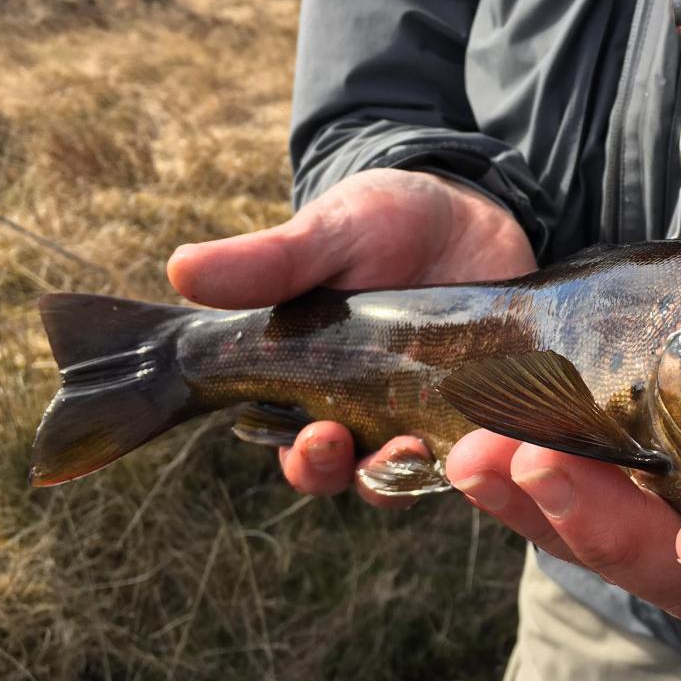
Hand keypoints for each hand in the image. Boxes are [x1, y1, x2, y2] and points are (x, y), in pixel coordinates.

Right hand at [167, 168, 536, 495]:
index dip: (304, 458)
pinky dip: (492, 449)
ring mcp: (434, 411)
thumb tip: (179, 269)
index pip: (297, 446)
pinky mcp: (490, 403)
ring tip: (431, 445)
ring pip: (423, 472)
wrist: (467, 206)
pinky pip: (490, 447)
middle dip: (363, 473)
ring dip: (423, 469)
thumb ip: (269, 261)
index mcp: (318, 384)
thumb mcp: (329, 233)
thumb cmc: (382, 221)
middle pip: (359, 474)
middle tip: (381, 448)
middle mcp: (374, 411)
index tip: (317, 437)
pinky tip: (501, 437)